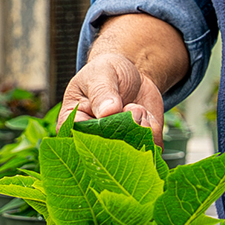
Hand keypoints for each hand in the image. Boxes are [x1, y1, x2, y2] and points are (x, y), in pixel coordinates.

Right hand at [60, 15, 186, 139]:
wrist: (131, 73)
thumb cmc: (107, 72)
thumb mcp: (101, 73)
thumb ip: (102, 92)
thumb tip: (107, 112)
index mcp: (72, 123)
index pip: (78, 140)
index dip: (97, 132)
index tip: (112, 113)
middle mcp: (92, 140)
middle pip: (106, 152)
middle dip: (124, 128)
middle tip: (131, 107)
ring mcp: (116, 145)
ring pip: (131, 151)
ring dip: (140, 127)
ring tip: (136, 108)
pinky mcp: (138, 145)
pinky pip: (150, 147)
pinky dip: (152, 129)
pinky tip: (145, 114)